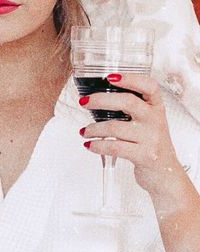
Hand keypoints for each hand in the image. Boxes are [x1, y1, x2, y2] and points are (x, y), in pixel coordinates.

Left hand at [80, 73, 191, 210]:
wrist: (166, 174)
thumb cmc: (151, 145)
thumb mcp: (149, 123)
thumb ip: (133, 110)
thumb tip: (98, 100)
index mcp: (157, 108)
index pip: (149, 86)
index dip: (130, 79)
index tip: (110, 77)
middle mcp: (156, 120)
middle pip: (128, 102)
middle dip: (101, 100)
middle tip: (84, 102)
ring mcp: (152, 138)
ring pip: (116, 127)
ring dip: (94, 128)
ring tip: (84, 131)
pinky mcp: (144, 155)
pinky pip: (115, 147)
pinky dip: (98, 145)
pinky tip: (90, 145)